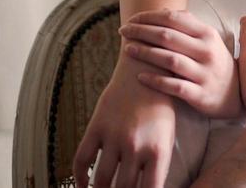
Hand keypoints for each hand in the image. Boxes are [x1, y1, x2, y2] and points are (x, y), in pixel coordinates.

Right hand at [73, 57, 177, 187]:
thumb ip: (157, 164)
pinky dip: (79, 177)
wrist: (146, 70)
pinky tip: (82, 184)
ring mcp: (114, 136)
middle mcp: (136, 146)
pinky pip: (82, 159)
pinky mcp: (97, 126)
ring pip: (101, 179)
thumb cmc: (160, 106)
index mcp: (159, 150)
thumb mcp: (166, 135)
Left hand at [120, 9, 241, 118]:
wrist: (236, 94)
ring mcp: (204, 74)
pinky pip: (174, 86)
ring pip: (169, 60)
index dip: (149, 17)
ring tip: (127, 49)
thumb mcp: (209, 40)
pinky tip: (139, 76)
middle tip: (123, 30)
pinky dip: (155, 81)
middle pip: (168, 37)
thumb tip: (163, 10)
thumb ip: (189, 25)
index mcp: (207, 34)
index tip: (132, 19)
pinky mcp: (200, 95)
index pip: (174, 19)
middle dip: (141, 31)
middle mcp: (206, 51)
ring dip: (145, 53)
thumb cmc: (215, 63)